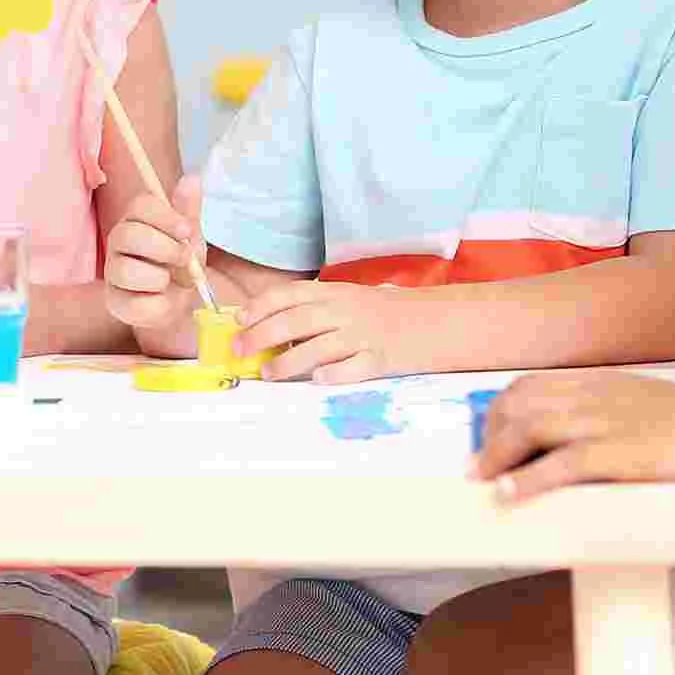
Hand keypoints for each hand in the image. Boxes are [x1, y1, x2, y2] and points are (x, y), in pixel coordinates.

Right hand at [103, 175, 205, 337]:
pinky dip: (157, 305)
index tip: (186, 229)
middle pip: (130, 235)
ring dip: (159, 278)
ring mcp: (113, 271)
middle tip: (184, 258)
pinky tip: (161, 300)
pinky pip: (133, 303)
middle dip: (165, 248)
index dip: (165, 216)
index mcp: (136, 219)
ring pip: (126, 270)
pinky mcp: (115, 301)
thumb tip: (192, 179)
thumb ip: (189, 211)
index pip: (141, 205)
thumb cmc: (181, 264)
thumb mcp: (191, 237)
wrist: (180, 302)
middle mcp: (119, 241)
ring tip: (169, 281)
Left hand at [238, 279, 412, 383]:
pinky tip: (316, 381)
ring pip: (317, 347)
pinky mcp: (380, 359)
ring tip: (268, 373)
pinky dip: (333, 374)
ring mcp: (362, 335)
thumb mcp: (348, 299)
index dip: (260, 306)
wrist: (435, 321)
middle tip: (240, 349)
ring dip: (288, 362)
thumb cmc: (384, 312)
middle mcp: (344, 311)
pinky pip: (352, 368)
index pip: (289, 295)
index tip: (239, 320)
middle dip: (262, 335)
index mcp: (333, 292)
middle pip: (295, 321)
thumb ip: (315, 308)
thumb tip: (271, 326)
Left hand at [476, 374, 674, 512]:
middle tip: (479, 466)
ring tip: (483, 481)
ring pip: (530, 428)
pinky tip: (510, 493)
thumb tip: (580, 444)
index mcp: (596, 384)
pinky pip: (563, 464)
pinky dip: (529, 479)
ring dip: (498, 456)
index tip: (487, 434)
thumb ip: (607, 415)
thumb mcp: (639, 405)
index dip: (500, 410)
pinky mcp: (622, 453)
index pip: (529, 387)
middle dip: (490, 435)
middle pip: (519, 405)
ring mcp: (605, 423)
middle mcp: (592, 396)